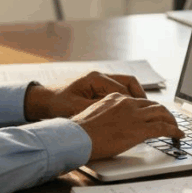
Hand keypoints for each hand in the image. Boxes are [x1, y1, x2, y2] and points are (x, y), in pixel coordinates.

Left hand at [24, 71, 146, 119]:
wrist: (42, 100)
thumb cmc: (56, 104)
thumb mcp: (77, 109)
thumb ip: (97, 110)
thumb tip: (117, 116)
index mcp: (95, 79)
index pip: (122, 90)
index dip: (133, 104)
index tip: (142, 115)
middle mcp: (99, 76)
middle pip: (129, 82)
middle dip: (140, 96)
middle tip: (149, 110)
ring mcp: (99, 80)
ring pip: (125, 84)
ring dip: (135, 96)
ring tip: (142, 110)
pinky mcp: (97, 86)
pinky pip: (118, 89)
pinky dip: (126, 98)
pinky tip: (128, 110)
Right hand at [72, 93, 183, 160]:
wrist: (77, 137)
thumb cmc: (80, 131)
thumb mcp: (94, 115)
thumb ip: (107, 115)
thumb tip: (113, 123)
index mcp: (115, 98)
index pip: (138, 100)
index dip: (149, 108)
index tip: (152, 114)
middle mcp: (127, 103)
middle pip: (154, 105)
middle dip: (164, 113)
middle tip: (169, 120)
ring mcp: (134, 116)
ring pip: (162, 113)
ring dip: (172, 121)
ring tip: (176, 128)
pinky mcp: (139, 129)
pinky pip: (163, 128)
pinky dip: (174, 131)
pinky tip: (178, 135)